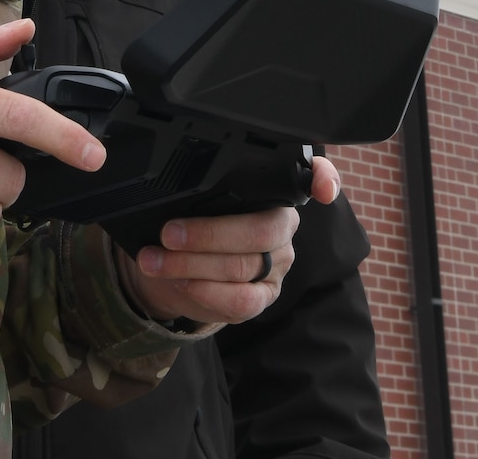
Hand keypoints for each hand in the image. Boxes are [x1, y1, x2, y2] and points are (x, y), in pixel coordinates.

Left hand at [119, 156, 340, 324]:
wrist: (174, 269)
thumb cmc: (187, 224)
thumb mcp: (186, 199)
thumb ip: (190, 187)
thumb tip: (156, 177)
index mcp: (271, 189)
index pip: (310, 176)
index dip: (324, 178)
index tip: (322, 188)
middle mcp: (283, 226)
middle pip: (260, 230)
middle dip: (208, 233)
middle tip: (168, 233)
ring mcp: (278, 264)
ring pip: (243, 267)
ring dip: (191, 264)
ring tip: (154, 260)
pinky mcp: (265, 296)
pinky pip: (241, 300)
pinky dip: (205, 292)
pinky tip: (180, 283)